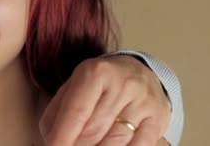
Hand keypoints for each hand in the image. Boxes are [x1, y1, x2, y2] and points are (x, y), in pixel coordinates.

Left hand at [39, 55, 170, 144]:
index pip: (76, 111)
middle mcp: (122, 84)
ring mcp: (143, 102)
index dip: (62, 135)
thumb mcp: (74, 86)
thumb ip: (58, 111)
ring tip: (87, 145)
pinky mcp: (159, 119)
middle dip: (76, 145)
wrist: (140, 71)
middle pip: (93, 131)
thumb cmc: (99, 83)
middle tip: (68, 145)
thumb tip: (50, 137)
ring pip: (114, 143)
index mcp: (95, 72)